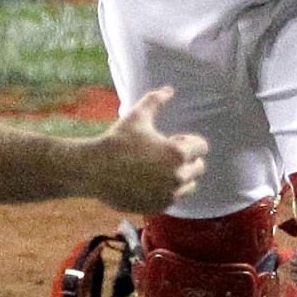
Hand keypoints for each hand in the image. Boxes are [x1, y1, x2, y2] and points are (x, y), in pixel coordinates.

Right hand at [84, 88, 207, 214]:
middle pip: (199, 168)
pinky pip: (173, 199)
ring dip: (180, 177)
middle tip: (165, 155)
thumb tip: (169, 89)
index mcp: (177, 153)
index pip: (202, 147)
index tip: (172, 139)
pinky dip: (167, 191)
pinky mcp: (158, 207)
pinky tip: (149, 182)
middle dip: (187, 160)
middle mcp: (178, 176)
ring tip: (159, 170)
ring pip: (189, 186)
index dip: (188, 141)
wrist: (94, 170)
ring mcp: (168, 194)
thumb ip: (156, 101)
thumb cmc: (117, 141)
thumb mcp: (137, 116)